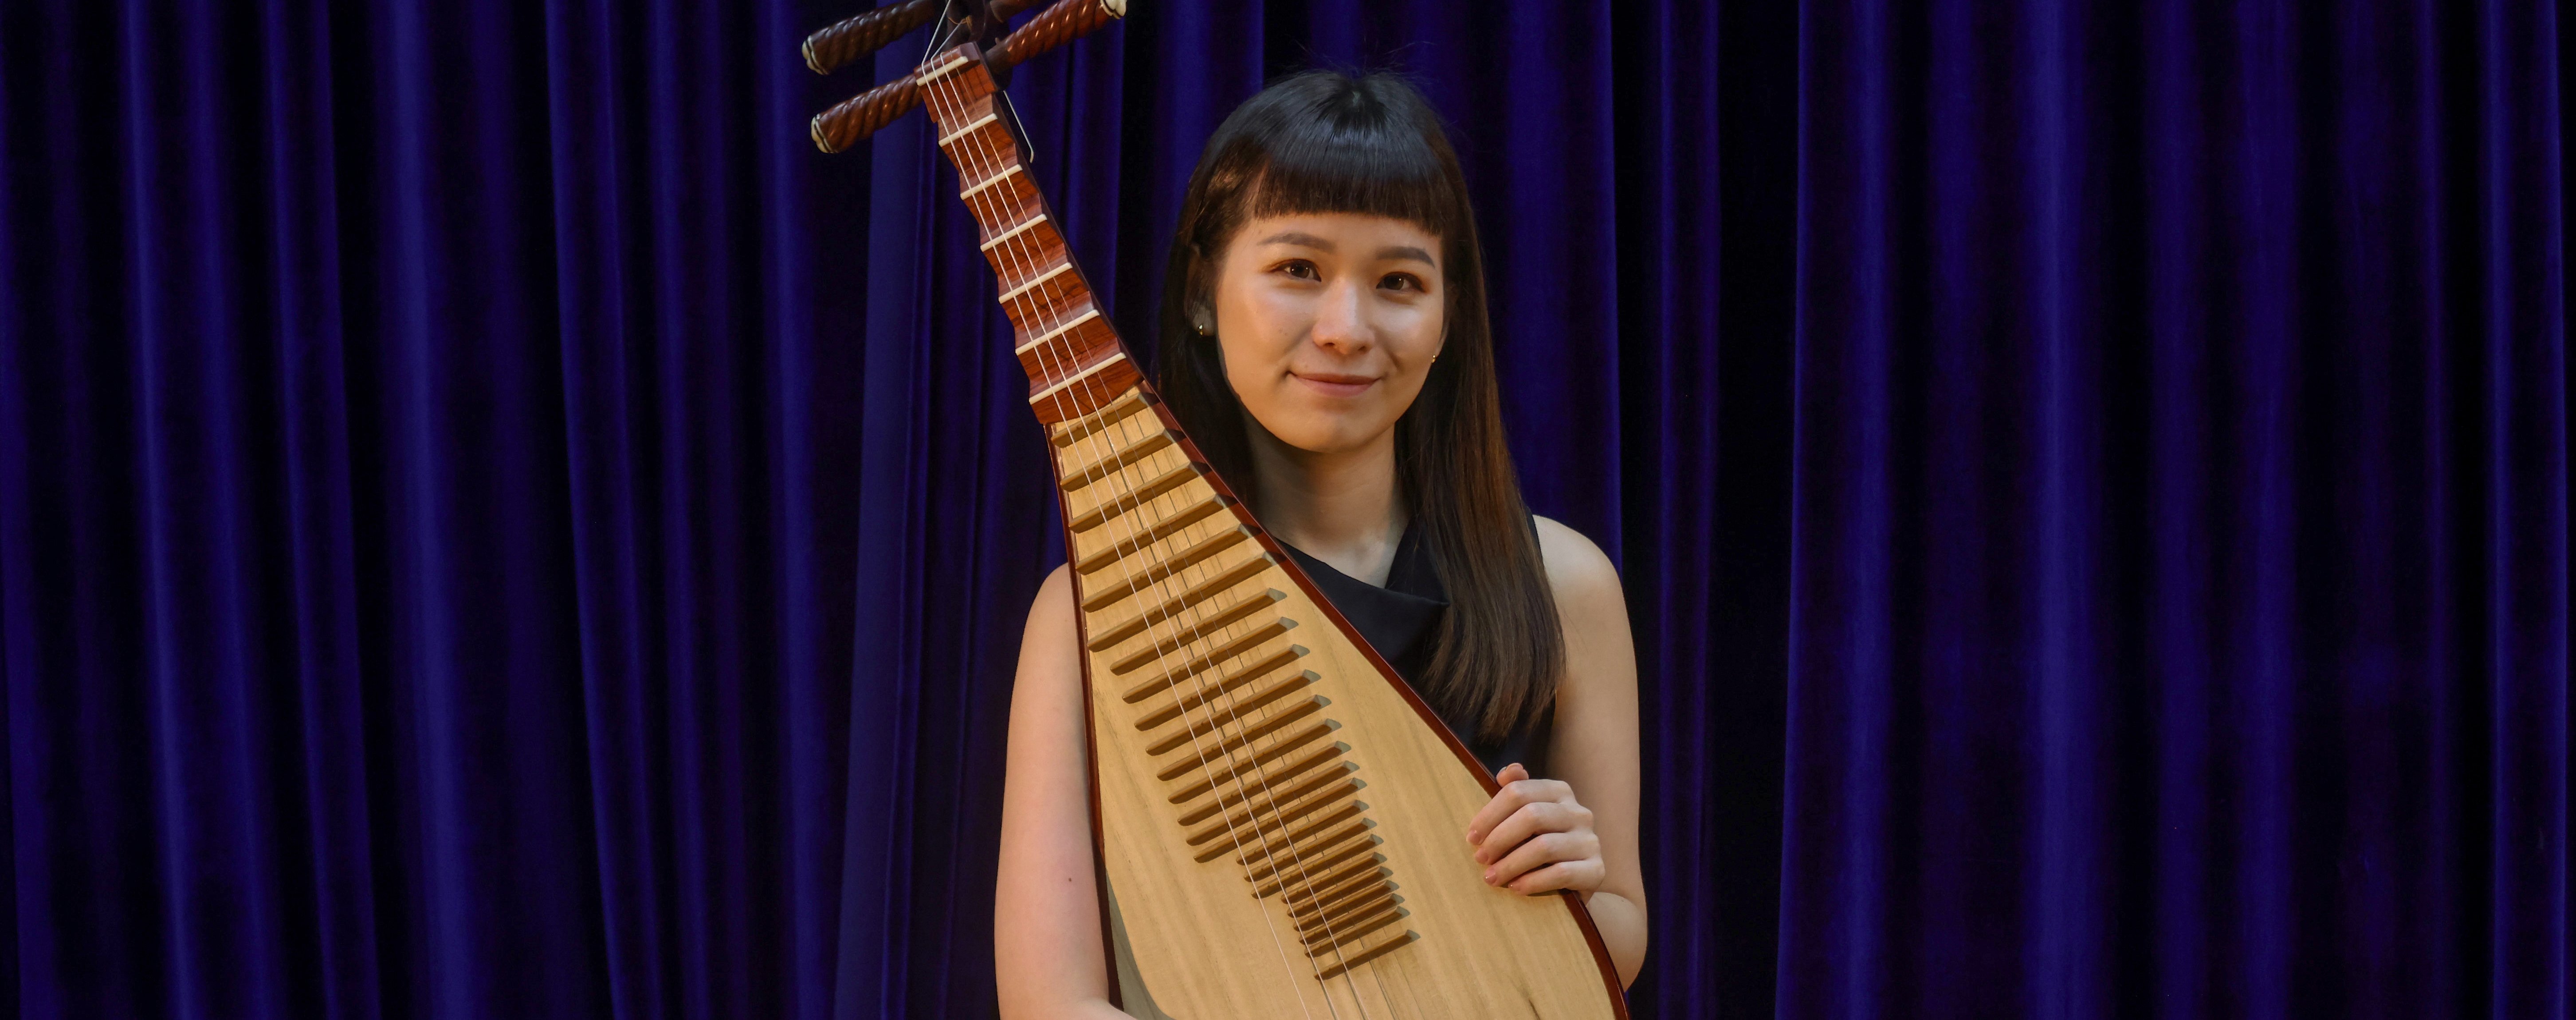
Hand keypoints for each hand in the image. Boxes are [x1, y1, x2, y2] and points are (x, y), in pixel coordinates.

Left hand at [1463, 763, 1604, 895]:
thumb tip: (1507, 771)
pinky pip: (1561, 873)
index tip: (1472, 837)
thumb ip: (1517, 793)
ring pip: (1544, 846)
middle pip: (1532, 816)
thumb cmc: (1540, 846)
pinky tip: (1516, 888)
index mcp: (1560, 792)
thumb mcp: (1526, 818)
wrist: (1574, 884)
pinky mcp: (1596, 870)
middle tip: (1480, 858)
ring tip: (1491, 878)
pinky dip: (1533, 881)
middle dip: (1499, 839)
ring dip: (1511, 864)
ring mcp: (1590, 840)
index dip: (1490, 814)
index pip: (1519, 792)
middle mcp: (1579, 812)